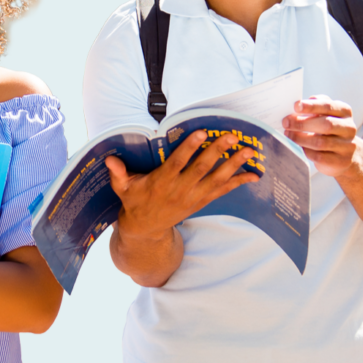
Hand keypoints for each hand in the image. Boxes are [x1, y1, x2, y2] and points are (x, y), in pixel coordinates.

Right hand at [106, 130, 259, 239]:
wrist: (146, 229)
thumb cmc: (134, 202)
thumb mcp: (122, 188)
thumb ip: (118, 173)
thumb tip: (109, 159)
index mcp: (161, 182)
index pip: (177, 163)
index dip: (188, 148)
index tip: (200, 133)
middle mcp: (180, 189)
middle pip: (201, 168)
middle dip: (217, 151)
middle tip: (230, 136)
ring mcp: (194, 196)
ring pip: (217, 179)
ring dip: (234, 165)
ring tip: (249, 151)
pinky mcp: (202, 201)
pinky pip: (223, 190)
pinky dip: (239, 182)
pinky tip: (254, 173)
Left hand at [282, 95, 360, 177]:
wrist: (346, 154)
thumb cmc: (330, 130)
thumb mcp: (326, 114)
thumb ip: (315, 107)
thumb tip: (297, 106)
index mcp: (344, 112)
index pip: (328, 106)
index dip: (312, 106)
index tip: (296, 106)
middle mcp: (349, 128)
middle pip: (326, 124)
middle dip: (302, 123)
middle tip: (286, 123)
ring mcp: (347, 146)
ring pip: (320, 142)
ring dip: (300, 138)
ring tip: (288, 134)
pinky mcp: (341, 161)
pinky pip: (319, 156)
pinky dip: (305, 151)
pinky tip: (298, 147)